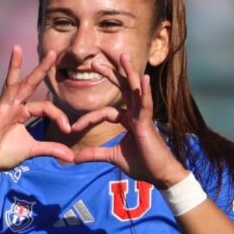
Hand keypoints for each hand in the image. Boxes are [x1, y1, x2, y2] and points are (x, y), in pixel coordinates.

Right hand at [0, 45, 73, 175]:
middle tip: (52, 52)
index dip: (59, 116)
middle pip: (30, 84)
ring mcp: (2, 109)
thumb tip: (72, 157)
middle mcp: (14, 106)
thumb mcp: (33, 150)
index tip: (68, 129)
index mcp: (24, 112)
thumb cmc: (6, 153)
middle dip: (41, 69)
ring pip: (11, 85)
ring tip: (17, 48)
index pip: (46, 107)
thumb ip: (51, 149)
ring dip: (14, 67)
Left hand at [71, 54, 187, 188]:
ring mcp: (143, 116)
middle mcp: (135, 114)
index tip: (73, 128)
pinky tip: (143, 78)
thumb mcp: (113, 157)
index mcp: (128, 120)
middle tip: (94, 62)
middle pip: (122, 89)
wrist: (160, 176)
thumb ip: (95, 154)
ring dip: (129, 73)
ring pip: (135, 90)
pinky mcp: (148, 123)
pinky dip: (144, 91)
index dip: (88, 118)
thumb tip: (73, 159)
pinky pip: (146, 104)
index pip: (104, 112)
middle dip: (110, 75)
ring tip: (123, 57)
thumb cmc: (142, 164)